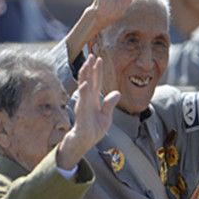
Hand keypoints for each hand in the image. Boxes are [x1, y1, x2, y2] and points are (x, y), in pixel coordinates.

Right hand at [56, 55, 118, 169]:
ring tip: (86, 65)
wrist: (83, 143)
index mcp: (93, 99)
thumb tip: (117, 92)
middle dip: (89, 68)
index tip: (98, 58)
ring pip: (84, 89)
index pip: (95, 82)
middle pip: (88, 81)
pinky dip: (83, 94)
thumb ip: (110, 104)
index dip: (97, 70)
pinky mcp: (81, 116)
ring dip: (85, 77)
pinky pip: (82, 103)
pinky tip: (84, 85)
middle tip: (91, 55)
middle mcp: (87, 101)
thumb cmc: (93, 129)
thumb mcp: (106, 117)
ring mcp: (83, 107)